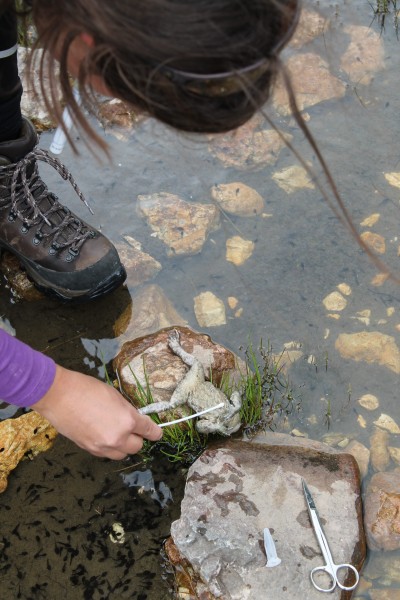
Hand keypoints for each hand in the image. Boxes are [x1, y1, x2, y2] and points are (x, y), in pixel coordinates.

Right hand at [32, 365, 161, 458]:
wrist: (59, 396)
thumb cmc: (87, 389)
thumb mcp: (115, 395)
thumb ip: (127, 410)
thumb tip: (134, 419)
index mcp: (127, 421)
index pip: (149, 431)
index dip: (155, 432)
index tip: (157, 432)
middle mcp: (118, 437)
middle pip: (137, 447)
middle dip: (138, 438)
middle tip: (134, 429)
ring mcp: (102, 446)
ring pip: (122, 455)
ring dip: (124, 446)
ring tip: (118, 433)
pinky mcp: (89, 449)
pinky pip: (106, 454)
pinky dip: (109, 448)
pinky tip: (104, 435)